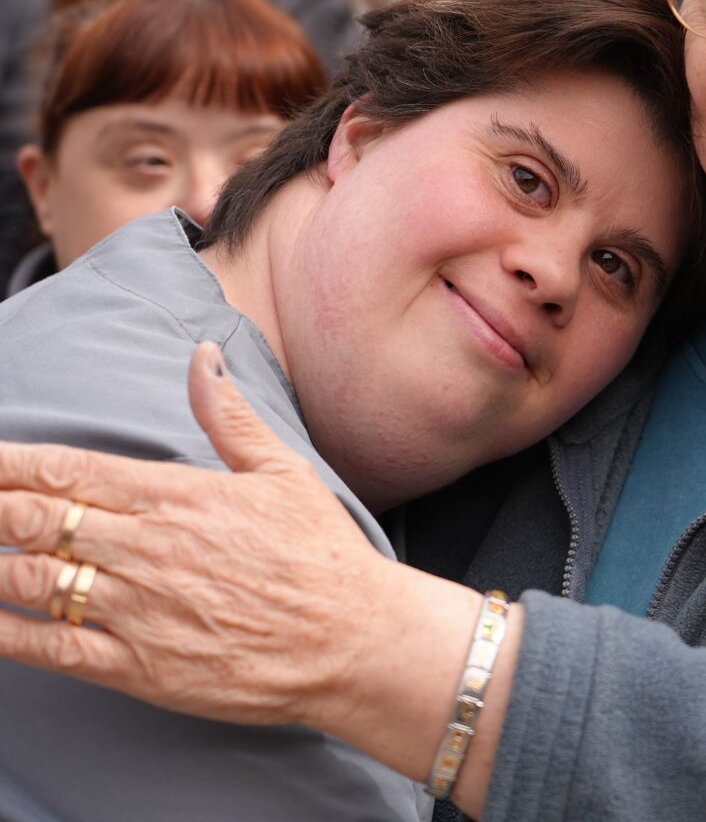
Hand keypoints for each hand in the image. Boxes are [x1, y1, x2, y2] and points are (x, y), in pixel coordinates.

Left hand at [0, 342, 483, 743]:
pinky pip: (50, 649)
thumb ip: (230, 415)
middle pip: (35, 520)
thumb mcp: (283, 470)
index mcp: (176, 496)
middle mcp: (146, 549)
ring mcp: (136, 610)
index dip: (9, 463)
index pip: (68, 470)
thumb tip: (203, 356)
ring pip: (30, 582)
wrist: (353, 639)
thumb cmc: (321, 555)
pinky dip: (4, 632)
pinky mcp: (138, 668)